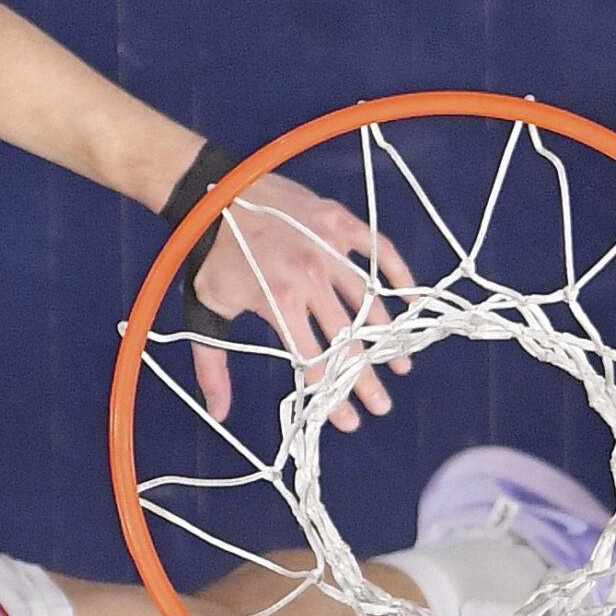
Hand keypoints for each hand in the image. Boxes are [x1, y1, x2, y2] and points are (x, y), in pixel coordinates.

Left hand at [187, 172, 414, 432]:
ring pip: (370, 301)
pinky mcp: (339, 222)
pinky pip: (380, 251)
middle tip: (381, 404)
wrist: (212, 193)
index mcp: (280, 302)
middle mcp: (311, 277)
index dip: (333, 396)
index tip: (349, 421)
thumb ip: (213, 366)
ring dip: (387, 337)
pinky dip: (398, 277)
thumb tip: (218, 413)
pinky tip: (409, 304)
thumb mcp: (205, 312)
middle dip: (366, 378)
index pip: (316, 361)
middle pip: (350, 339)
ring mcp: (329, 247)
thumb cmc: (209, 257)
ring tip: (399, 364)